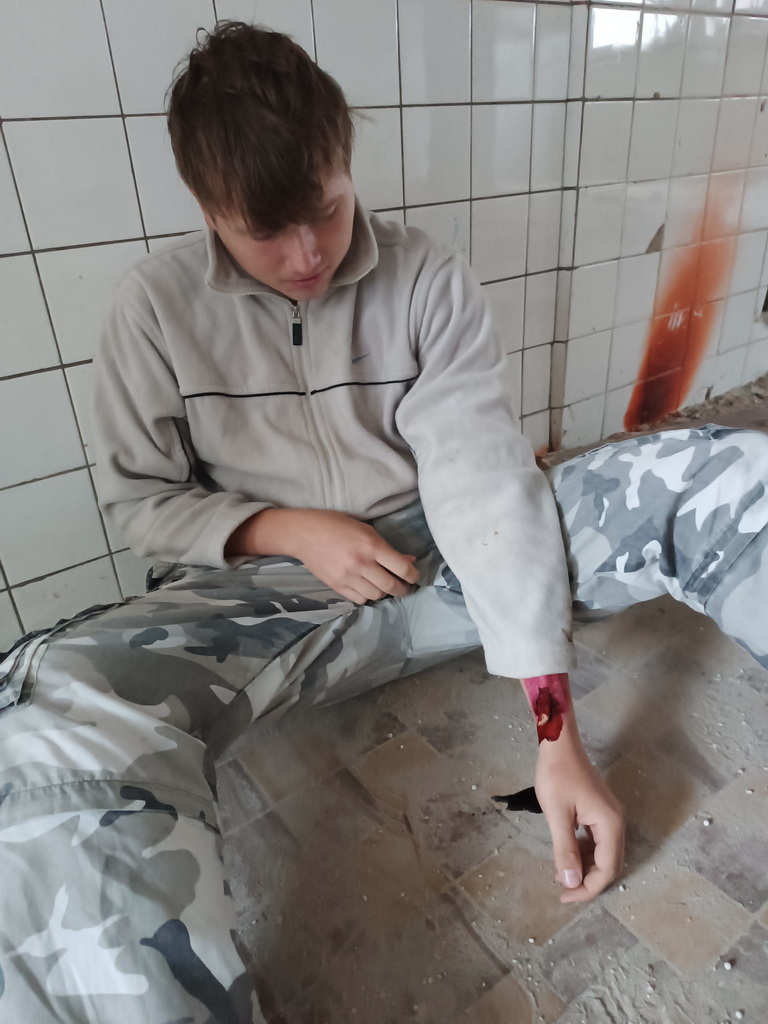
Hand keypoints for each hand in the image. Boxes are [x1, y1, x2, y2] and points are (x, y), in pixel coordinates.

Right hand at [228, 508, 419, 603]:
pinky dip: (368, 596)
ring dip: (384, 592)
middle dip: (403, 589)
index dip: (413, 576)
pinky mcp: (337, 586)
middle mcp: (362, 563)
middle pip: (392, 586)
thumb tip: (409, 561)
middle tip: (406, 587)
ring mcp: (348, 577)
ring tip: (385, 586)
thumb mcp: (366, 529)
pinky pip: (360, 599)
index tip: (415, 577)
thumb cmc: (336, 525)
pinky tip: (368, 587)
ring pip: (377, 595)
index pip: (402, 568)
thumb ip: (387, 547)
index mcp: (371, 545)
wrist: (303, 534)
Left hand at [534, 724, 623, 902]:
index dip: (587, 888)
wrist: (559, 744)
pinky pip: (598, 841)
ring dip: (585, 867)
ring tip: (561, 874)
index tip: (564, 896)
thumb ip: (565, 849)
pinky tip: (567, 854)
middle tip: (562, 890)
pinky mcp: (600, 811)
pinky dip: (585, 852)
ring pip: (604, 854)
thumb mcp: (557, 814)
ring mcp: (610, 816)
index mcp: (610, 824)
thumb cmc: (557, 776)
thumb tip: (572, 883)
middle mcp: (616, 822)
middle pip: (609, 864)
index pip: (607, 870)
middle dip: (588, 881)